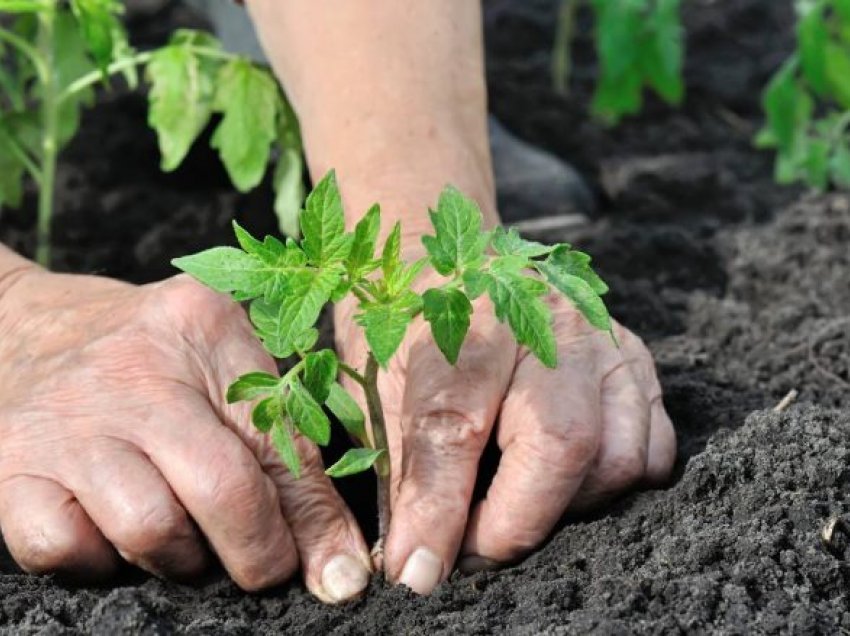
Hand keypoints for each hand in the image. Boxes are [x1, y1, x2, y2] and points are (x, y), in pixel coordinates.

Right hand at [0, 270, 370, 602]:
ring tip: (183, 534)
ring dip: (179, 559)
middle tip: (260, 564)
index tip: (336, 574)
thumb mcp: (225, 367)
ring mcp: (66, 421)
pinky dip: (99, 561)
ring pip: (148, 531)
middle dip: (256, 553)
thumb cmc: (149, 354)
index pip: (280, 441)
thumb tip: (337, 566)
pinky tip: (112, 531)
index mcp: (205, 329)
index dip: (314, 522)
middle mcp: (134, 372)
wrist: (29, 329)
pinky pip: (62, 549)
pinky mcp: (9, 466)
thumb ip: (285, 450)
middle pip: (220, 489)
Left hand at [335, 270, 675, 594]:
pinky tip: (566, 483)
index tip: (418, 571)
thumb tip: (415, 562)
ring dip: (566, 508)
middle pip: (561, 442)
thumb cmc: (410, 324)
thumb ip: (404, 466)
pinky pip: (653, 447)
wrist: (458, 262)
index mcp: (463, 316)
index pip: (454, 424)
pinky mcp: (636, 359)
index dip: (436, 510)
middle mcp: (544, 319)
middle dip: (515, 522)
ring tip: (516, 507)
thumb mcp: (381, 382)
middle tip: (472, 549)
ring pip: (617, 454)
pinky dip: (614, 486)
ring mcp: (601, 338)